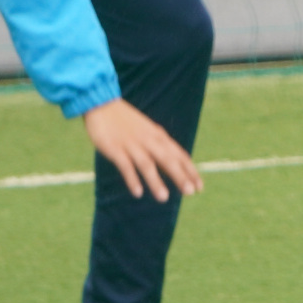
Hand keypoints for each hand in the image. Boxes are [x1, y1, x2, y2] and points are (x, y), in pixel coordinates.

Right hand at [82, 98, 202, 200]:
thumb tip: (175, 165)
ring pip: (147, 164)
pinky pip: (125, 165)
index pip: (179, 155)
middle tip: (190, 193)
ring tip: (164, 198)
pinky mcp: (114, 148)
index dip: (190, 171)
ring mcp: (131, 145)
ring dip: (156, 181)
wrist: (102, 104)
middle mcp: (148, 141)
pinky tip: (138, 193)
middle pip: (167, 160)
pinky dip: (132, 178)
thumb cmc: (127, 122)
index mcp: (159, 136)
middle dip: (179, 176)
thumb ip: (161, 147)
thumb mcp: (148, 132)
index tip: (199, 187)